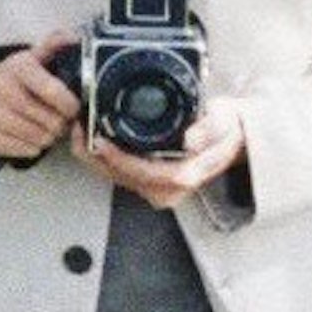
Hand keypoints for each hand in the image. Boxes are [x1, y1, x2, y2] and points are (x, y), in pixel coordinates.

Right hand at [0, 33, 82, 162]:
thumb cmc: (10, 82)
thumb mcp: (29, 60)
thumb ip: (53, 46)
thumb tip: (74, 36)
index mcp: (17, 66)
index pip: (52, 90)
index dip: (69, 104)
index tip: (72, 108)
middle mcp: (0, 87)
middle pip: (50, 120)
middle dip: (60, 124)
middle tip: (57, 120)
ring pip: (39, 138)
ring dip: (47, 137)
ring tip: (42, 128)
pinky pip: (23, 150)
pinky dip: (30, 147)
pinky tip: (26, 137)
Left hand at [77, 96, 245, 206]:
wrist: (232, 138)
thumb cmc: (226, 129)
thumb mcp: (223, 122)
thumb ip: (208, 130)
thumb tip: (190, 140)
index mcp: (183, 176)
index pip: (142, 172)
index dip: (117, 158)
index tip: (98, 140)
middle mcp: (168, 189)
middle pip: (122, 177)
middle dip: (96, 156)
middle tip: (79, 129)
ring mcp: (158, 188)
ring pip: (117, 177)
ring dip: (96, 156)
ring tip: (81, 130)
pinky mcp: (150, 182)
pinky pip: (121, 173)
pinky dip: (104, 157)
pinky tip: (94, 139)